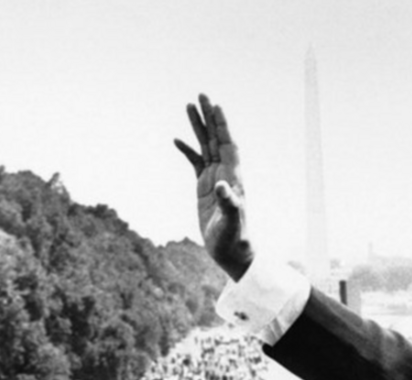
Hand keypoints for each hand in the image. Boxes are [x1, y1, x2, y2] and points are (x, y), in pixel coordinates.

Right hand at [174, 94, 253, 280]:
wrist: (232, 252)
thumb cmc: (234, 238)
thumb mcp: (231, 222)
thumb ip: (229, 203)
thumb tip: (222, 186)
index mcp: (233, 176)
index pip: (228, 144)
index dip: (222, 125)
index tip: (216, 106)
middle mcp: (226, 173)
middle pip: (216, 138)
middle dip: (209, 117)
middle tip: (201, 95)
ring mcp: (214, 178)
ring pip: (206, 146)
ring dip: (198, 127)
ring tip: (188, 106)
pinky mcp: (204, 187)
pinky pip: (195, 162)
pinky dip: (187, 150)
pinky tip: (177, 140)